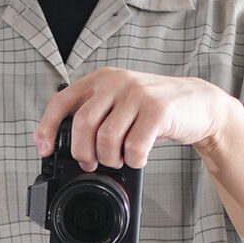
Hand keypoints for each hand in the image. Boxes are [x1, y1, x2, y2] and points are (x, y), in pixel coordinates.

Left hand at [35, 66, 232, 171]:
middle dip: (82, 152)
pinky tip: (138, 158)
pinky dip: (133, 161)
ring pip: (107, 138)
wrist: (199, 103)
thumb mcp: (121, 103)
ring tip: (119, 159)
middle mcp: (117, 82)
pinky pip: (134, 146)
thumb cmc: (155, 109)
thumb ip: (97, 114)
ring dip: (110, 159)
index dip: (48, 127)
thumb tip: (67, 146)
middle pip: (82, 123)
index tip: (44, 149)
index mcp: (102, 79)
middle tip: (92, 163)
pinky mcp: (158, 110)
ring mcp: (138, 94)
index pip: (62, 100)